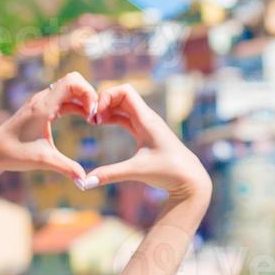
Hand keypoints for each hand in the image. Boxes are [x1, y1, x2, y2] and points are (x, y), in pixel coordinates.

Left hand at [0, 72, 96, 180]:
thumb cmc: (15, 154)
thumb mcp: (44, 161)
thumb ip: (66, 168)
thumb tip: (85, 182)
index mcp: (43, 106)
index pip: (72, 82)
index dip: (88, 93)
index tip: (92, 114)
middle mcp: (42, 98)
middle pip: (74, 80)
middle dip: (89, 94)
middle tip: (95, 115)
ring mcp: (41, 101)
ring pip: (69, 88)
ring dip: (83, 99)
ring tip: (92, 118)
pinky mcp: (41, 107)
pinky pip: (64, 97)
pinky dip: (77, 103)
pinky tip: (84, 117)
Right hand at [80, 84, 210, 199]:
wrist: (189, 179)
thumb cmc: (168, 172)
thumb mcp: (137, 171)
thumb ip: (110, 174)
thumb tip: (85, 183)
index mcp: (147, 119)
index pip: (125, 91)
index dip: (107, 96)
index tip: (96, 115)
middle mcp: (147, 118)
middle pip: (122, 95)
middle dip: (104, 101)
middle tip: (90, 119)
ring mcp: (147, 124)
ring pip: (123, 106)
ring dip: (107, 109)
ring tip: (93, 122)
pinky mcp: (145, 133)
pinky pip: (126, 117)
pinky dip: (113, 117)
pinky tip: (102, 124)